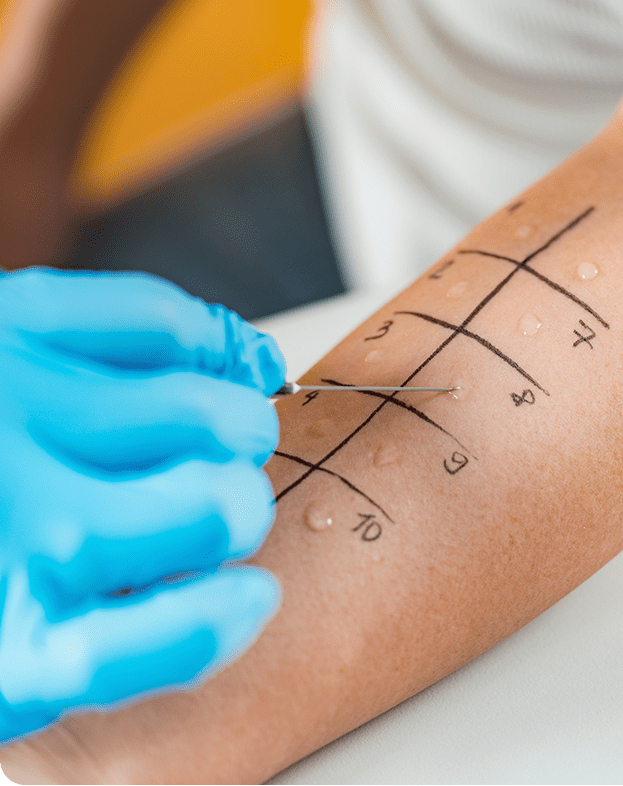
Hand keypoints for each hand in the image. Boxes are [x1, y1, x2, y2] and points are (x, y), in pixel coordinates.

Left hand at [0, 268, 285, 745]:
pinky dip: (214, 343)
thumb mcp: (29, 647)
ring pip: (204, 415)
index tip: (250, 596)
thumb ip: (142, 641)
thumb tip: (247, 599)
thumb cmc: (4, 540)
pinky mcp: (13, 323)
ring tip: (217, 429)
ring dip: (239, 426)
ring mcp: (10, 408)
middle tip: (223, 495)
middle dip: (244, 505)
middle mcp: (6, 516)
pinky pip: (163, 322)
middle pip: (218, 509)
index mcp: (1, 637)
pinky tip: (203, 363)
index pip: (137, 647)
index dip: (217, 620)